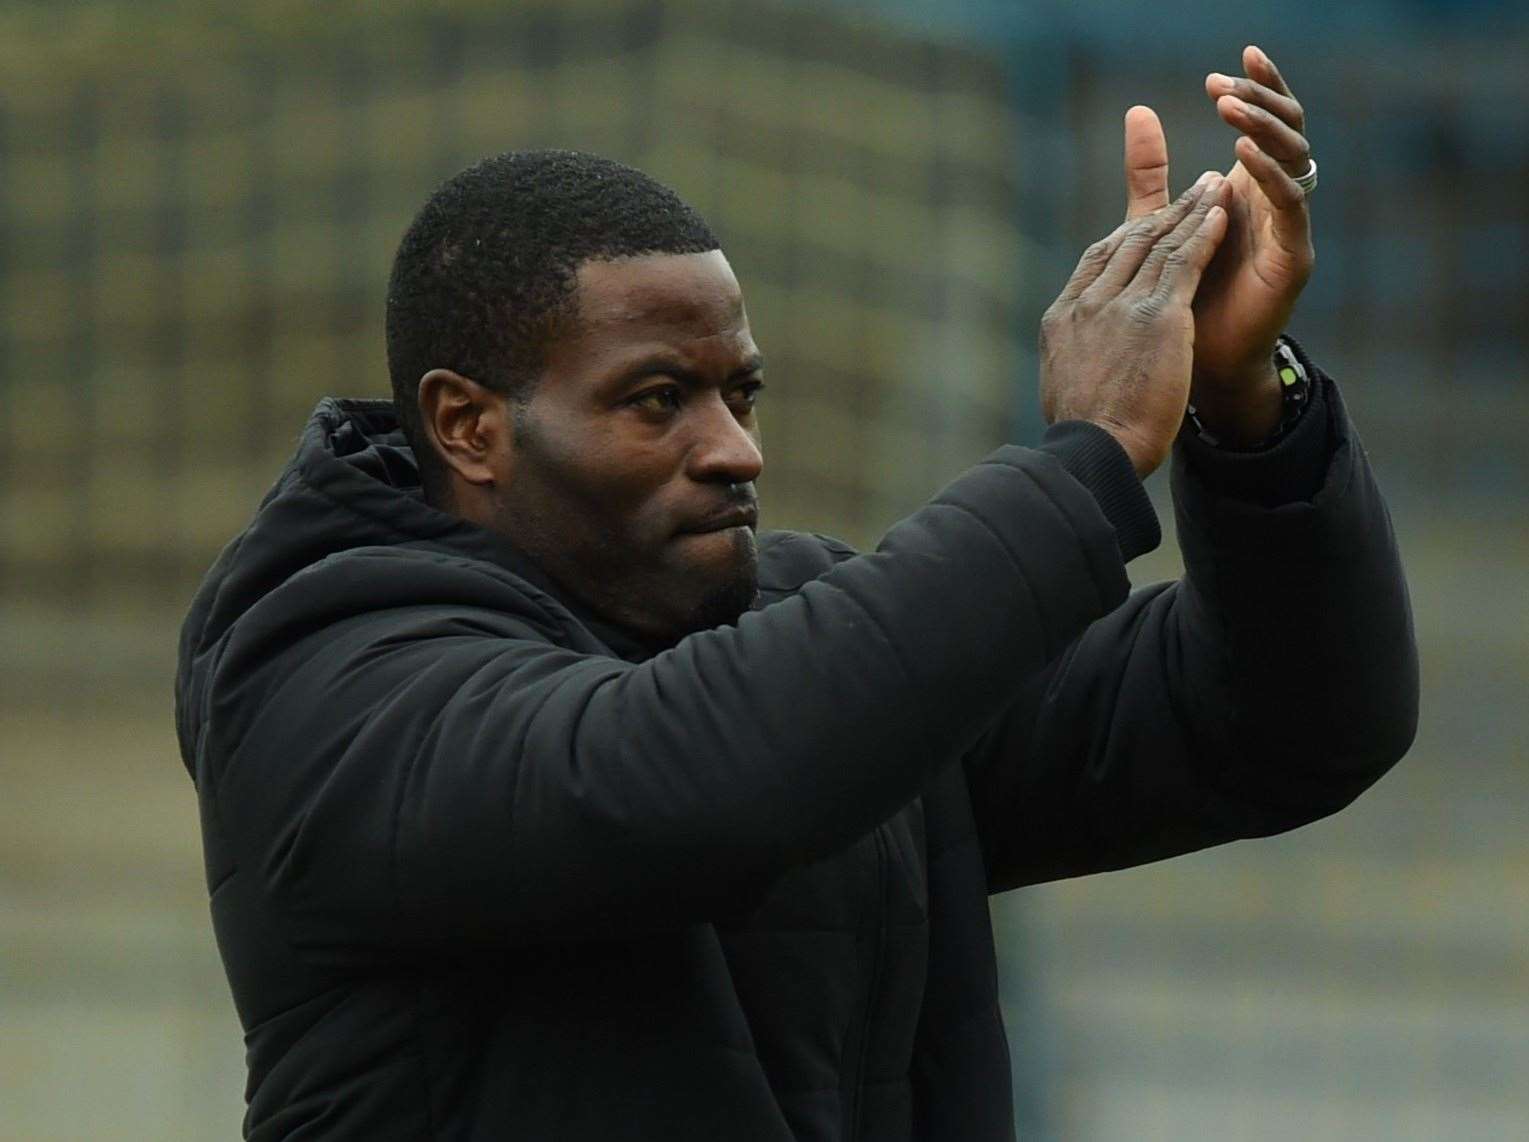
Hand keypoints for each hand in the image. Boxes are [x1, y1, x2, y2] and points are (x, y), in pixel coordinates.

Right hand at [1040, 176, 1231, 476]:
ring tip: (1214, 187)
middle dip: (1164, 212)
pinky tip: (1222, 214)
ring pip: (1159, 245)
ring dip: (1191, 211)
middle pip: (1128, 243)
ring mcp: (1121, 306)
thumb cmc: (1084, 436)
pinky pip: (1184, 262)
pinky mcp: (1158, 316)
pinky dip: (1204, 234)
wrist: (1095, 449)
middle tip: (1193, 189)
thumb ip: (1076, 360)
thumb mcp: (1065, 387)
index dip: (1127, 237)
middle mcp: (1089, 303)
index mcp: (1063, 318)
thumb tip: (1077, 366)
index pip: (1097, 262)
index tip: (1149, 222)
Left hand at [1123, 46, 1314, 444]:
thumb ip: (1152, 172)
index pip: (1267, 122)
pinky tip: (1241, 160)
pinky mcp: (1292, 258)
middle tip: (1225, 85)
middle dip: (1261, 101)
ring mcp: (1289, 227)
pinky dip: (1270, 178)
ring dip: (1264, 130)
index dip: (1257, 89)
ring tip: (1231, 108)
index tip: (1229, 62)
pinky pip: (1291, 206)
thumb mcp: (1159, 222)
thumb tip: (1137, 110)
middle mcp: (1276, 201)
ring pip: (1295, 160)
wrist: (1197, 367)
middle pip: (1288, 130)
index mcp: (1250, 187)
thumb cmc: (1182, 297)